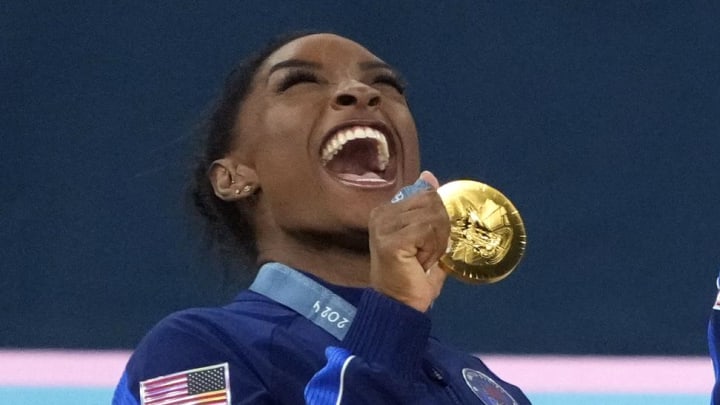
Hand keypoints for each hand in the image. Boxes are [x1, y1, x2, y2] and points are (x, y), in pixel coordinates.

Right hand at [368, 171, 450, 311]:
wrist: (400, 305)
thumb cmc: (413, 275)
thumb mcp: (426, 235)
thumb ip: (428, 207)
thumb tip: (428, 175)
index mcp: (386, 210)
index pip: (426, 195)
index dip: (437, 218)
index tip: (426, 243)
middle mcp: (381, 214)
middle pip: (431, 202)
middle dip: (440, 230)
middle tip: (427, 253)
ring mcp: (384, 226)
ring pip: (432, 216)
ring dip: (437, 241)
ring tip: (424, 258)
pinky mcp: (391, 240)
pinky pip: (428, 230)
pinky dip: (433, 249)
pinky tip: (421, 262)